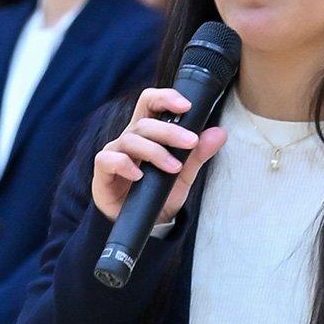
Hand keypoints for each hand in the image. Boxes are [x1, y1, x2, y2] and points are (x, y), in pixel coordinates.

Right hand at [91, 87, 226, 226]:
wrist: (147, 225)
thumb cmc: (160, 194)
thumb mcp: (184, 176)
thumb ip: (198, 154)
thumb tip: (220, 133)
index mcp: (148, 134)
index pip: (151, 104)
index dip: (165, 98)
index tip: (185, 106)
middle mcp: (130, 139)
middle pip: (144, 122)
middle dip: (169, 130)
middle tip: (191, 142)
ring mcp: (115, 154)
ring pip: (130, 140)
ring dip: (155, 152)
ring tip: (173, 167)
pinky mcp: (103, 173)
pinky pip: (107, 160)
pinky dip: (124, 165)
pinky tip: (139, 176)